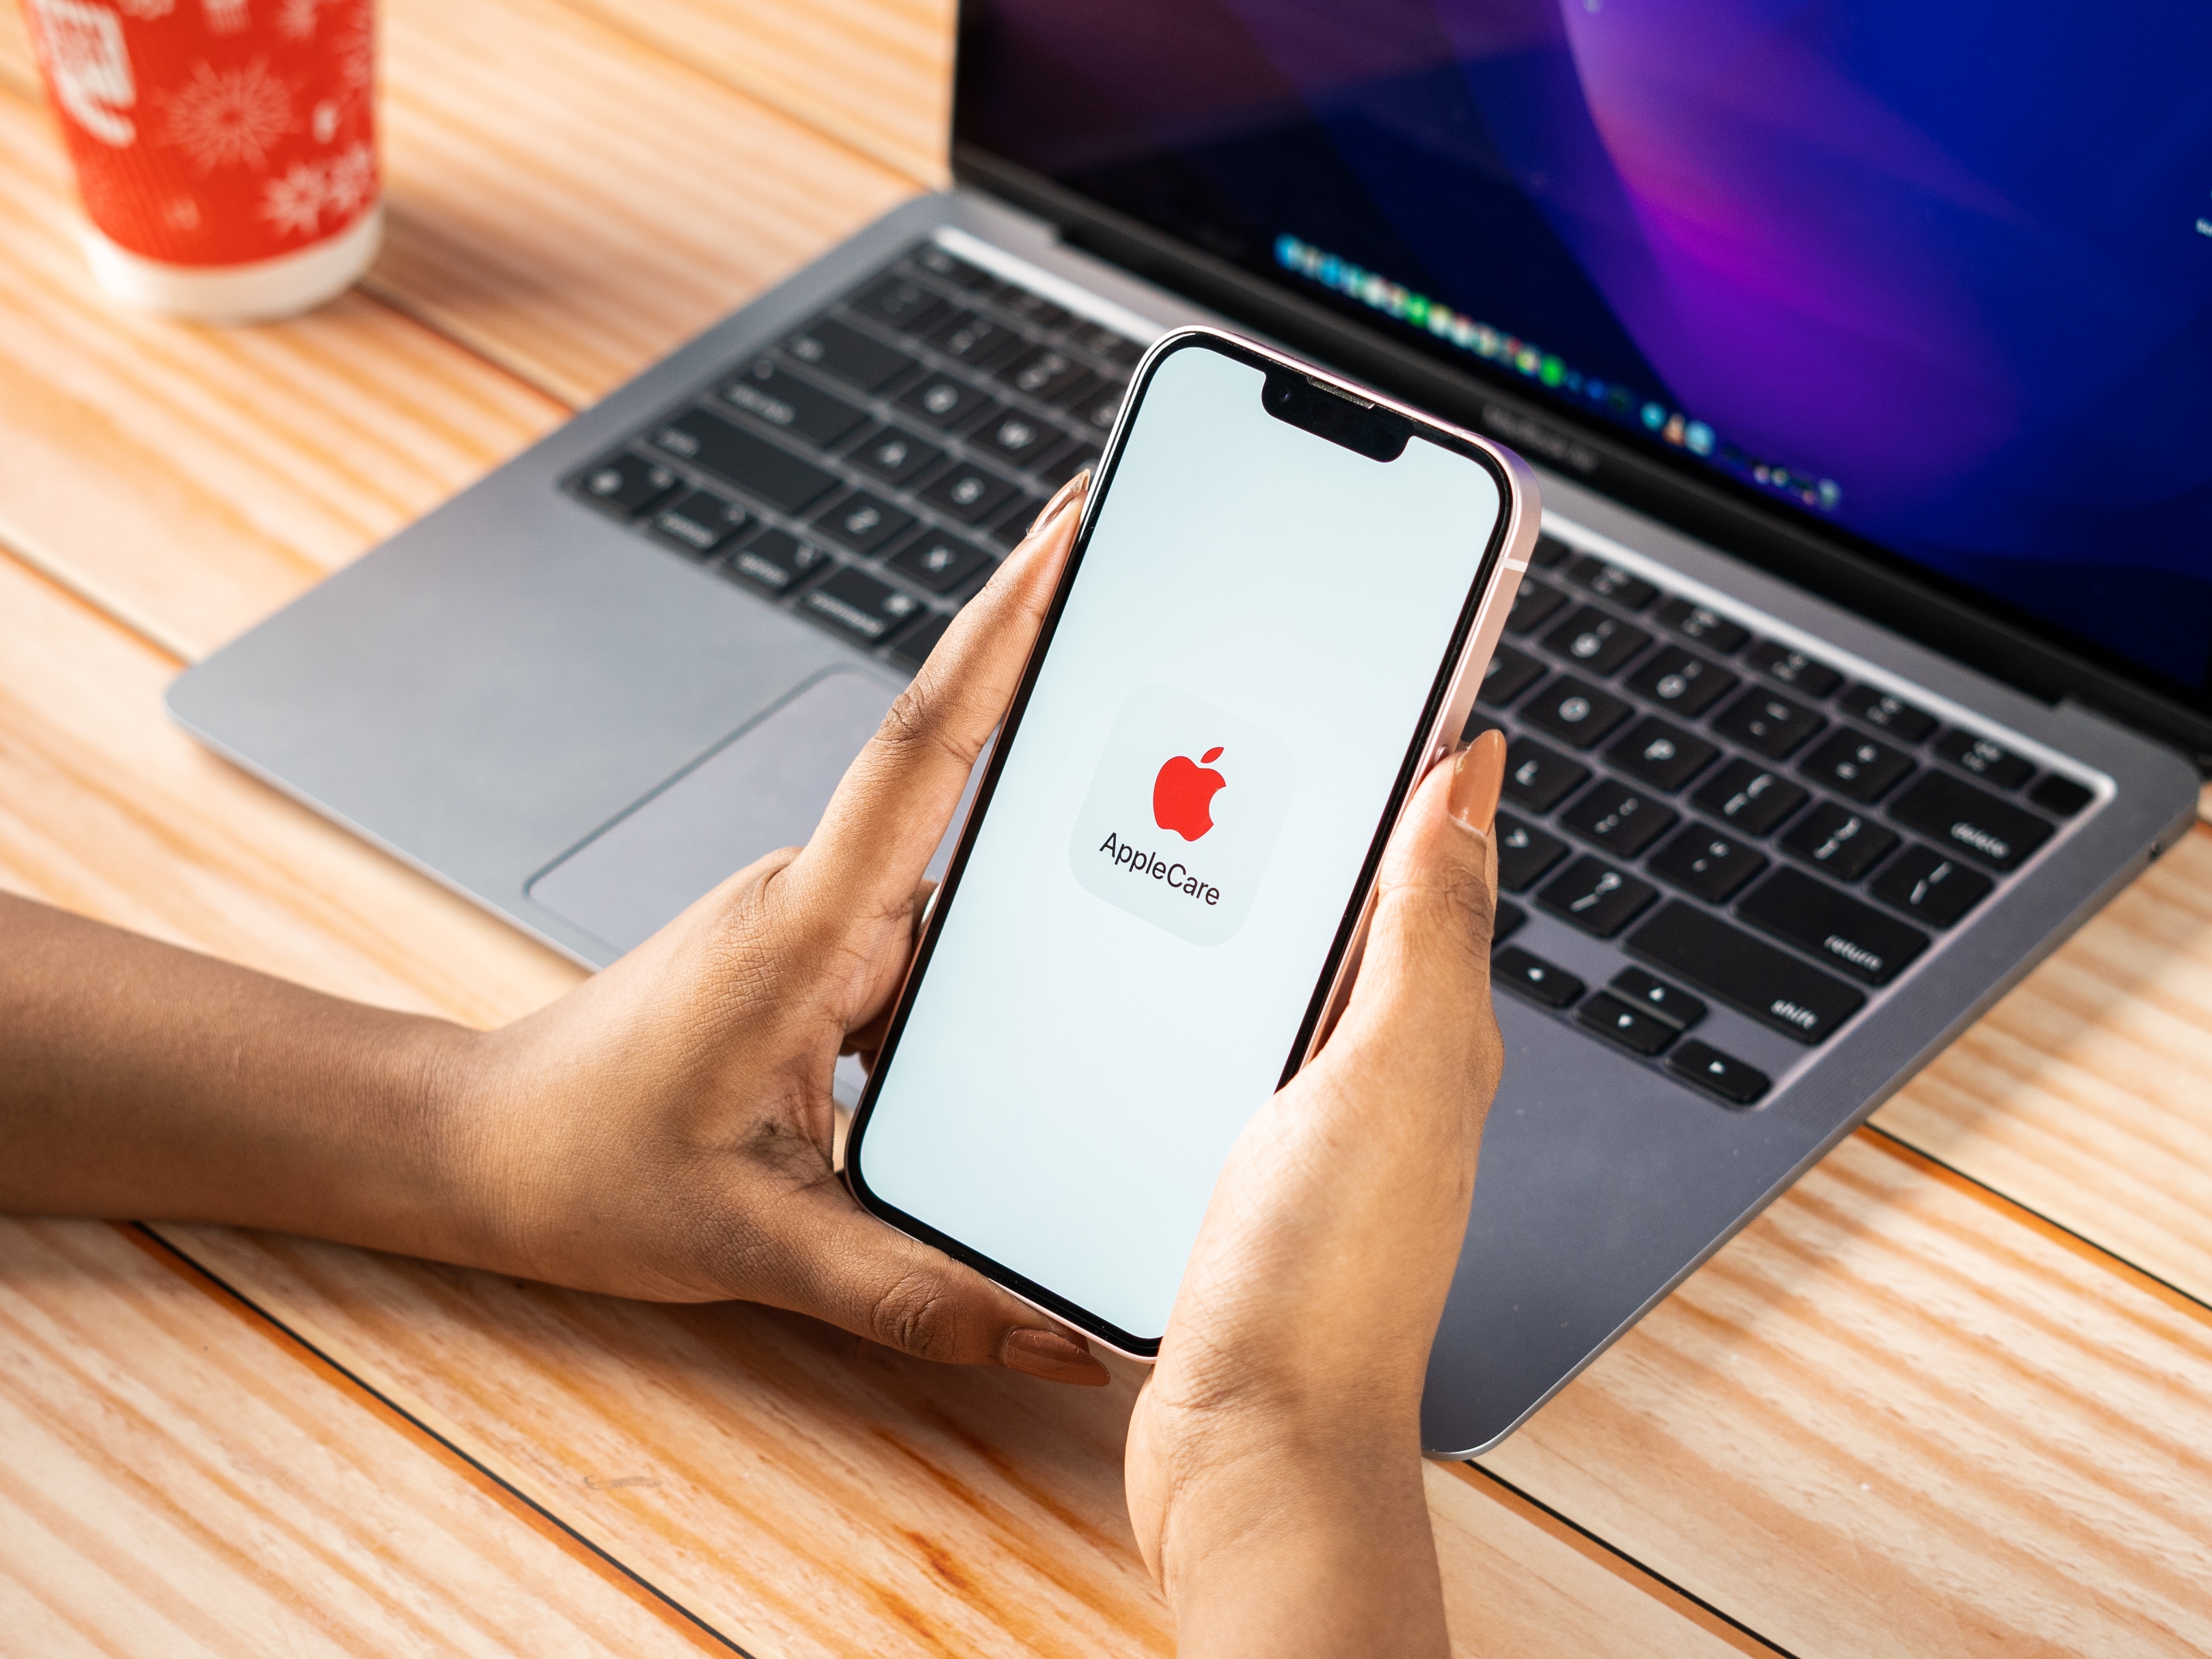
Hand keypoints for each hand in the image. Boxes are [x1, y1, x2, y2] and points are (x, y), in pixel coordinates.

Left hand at [0, 472, 1107, 1387]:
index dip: (1007, 624)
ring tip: (1162, 844)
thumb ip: (911, 1291)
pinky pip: (934, 932)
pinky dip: (999, 946)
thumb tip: (1051, 1337)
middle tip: (1182, 642)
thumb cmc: (582, 1168)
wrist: (475, 1149)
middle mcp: (820, 898)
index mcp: (808, 927)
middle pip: (970, 786)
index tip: (1075, 526)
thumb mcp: (758, 1241)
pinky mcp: (822, 958)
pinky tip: (1047, 998)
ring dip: (1045, 857)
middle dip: (1070, 698)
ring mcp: (821, 922)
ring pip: (961, 874)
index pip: (927, 743)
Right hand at [1123, 729, 1508, 1655]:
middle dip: (1331, 818)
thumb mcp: (1386, 1071)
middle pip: (1362, 910)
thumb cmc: (1326, 1282)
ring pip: (1292, 973)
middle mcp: (1381, 1070)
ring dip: (1264, 901)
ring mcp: (1310, 1120)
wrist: (1249, 1444)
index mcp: (1429, 1032)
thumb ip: (1426, 927)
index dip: (1418, 771)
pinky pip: (1236, 1044)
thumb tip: (1472, 778)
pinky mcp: (1241, 1164)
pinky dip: (1211, 991)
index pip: (1435, 866)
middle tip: (1273, 729)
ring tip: (1205, 819)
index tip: (1389, 679)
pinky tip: (1162, 976)